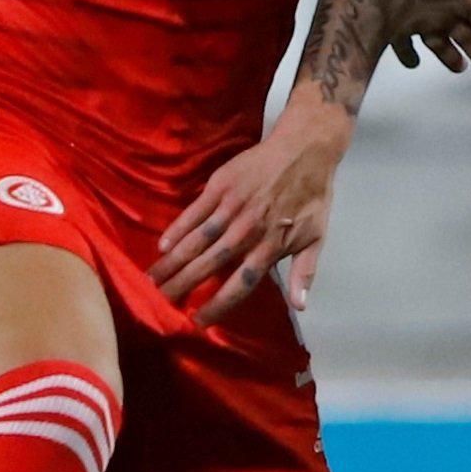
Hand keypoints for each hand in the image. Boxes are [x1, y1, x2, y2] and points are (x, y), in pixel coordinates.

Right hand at [151, 103, 354, 322]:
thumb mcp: (317, 237)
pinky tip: (162, 245)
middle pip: (209, 265)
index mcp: (270, 247)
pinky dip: (177, 229)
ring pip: (197, 240)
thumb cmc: (313, 196)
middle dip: (183, 285)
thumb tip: (301, 307)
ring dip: (173, 261)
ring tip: (153, 278)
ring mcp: (232, 207)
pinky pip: (194, 212)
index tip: (198, 321)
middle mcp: (247, 231)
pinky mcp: (220, 186)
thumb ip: (305, 273)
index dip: (218, 305)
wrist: (305, 150)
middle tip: (162, 301)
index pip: (240, 285)